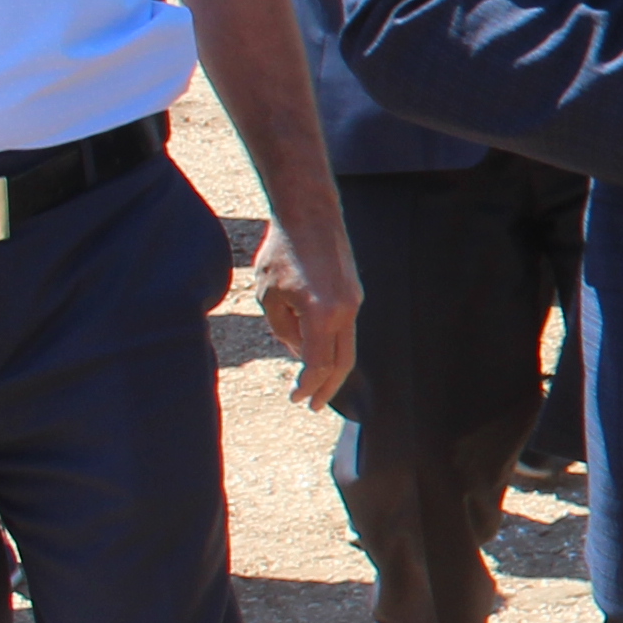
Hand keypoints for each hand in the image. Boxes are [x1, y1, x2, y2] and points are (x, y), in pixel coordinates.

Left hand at [251, 211, 361, 408]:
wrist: (311, 216)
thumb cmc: (283, 254)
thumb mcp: (269, 296)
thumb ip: (283, 329)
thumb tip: (296, 350)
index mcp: (321, 314)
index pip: (318, 364)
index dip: (307, 385)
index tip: (296, 398)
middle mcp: (344, 310)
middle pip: (343, 362)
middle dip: (328, 387)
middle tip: (314, 405)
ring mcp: (353, 301)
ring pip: (346, 345)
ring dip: (331, 367)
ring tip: (314, 382)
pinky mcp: (353, 292)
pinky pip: (344, 327)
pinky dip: (331, 344)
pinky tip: (313, 347)